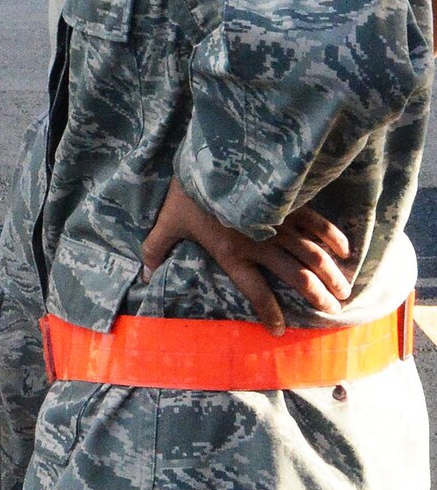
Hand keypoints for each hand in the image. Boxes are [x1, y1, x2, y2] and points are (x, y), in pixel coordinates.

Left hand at [141, 178, 352, 333]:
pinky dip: (332, 237)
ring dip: (331, 274)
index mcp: (233, 253)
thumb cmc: (187, 193)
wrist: (209, 158)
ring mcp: (278, 224)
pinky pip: (316, 223)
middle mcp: (260, 244)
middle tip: (332, 310)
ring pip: (313, 255)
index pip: (255, 291)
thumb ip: (156, 249)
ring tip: (344, 290)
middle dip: (317, 296)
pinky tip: (345, 251)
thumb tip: (143, 273)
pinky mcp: (288, 203)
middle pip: (297, 277)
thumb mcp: (168, 222)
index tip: (278, 331)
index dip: (268, 312)